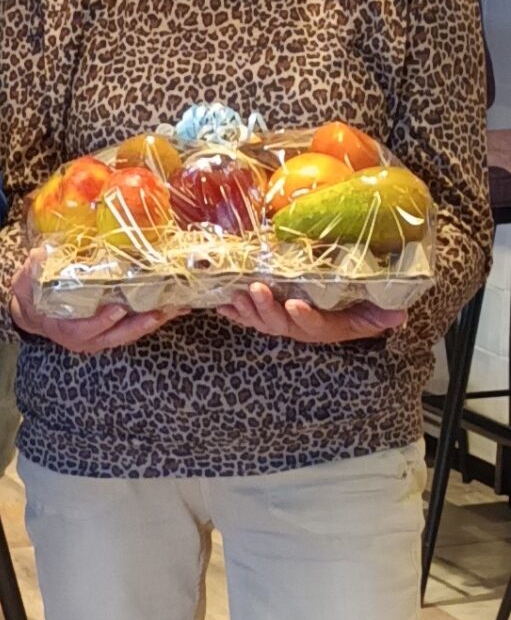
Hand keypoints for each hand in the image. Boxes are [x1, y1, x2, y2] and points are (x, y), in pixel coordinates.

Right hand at [10, 249, 186, 354]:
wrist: (33, 312)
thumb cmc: (32, 296)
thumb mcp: (26, 283)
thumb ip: (32, 271)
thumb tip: (39, 256)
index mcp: (63, 329)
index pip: (84, 329)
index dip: (101, 321)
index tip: (117, 310)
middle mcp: (85, 339)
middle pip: (116, 336)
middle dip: (139, 325)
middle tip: (160, 312)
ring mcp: (99, 338)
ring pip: (129, 334)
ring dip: (152, 322)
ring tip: (175, 309)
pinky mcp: (110, 332)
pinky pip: (133, 328)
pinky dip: (151, 319)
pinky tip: (170, 307)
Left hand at [216, 283, 406, 344]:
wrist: (345, 314)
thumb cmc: (358, 310)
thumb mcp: (373, 314)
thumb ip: (382, 315)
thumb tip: (399, 315)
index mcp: (326, 328)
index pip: (315, 326)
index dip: (304, 317)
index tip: (295, 304)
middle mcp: (301, 329)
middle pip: (281, 324)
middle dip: (266, 308)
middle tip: (256, 289)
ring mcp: (283, 324)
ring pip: (262, 322)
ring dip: (247, 309)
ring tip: (235, 294)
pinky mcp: (270, 317)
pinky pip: (250, 318)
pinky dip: (235, 313)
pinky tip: (221, 305)